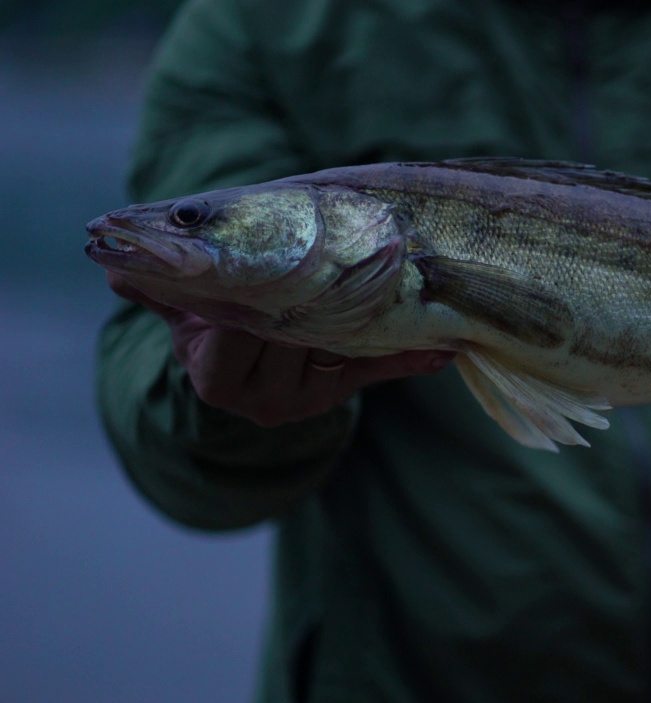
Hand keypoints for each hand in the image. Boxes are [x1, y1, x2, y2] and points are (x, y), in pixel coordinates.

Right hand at [106, 271, 454, 426]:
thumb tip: (109, 269)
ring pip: (342, 348)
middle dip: (324, 299)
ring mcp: (303, 398)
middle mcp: (259, 394)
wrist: (240, 365)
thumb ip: (155, 288)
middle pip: (296, 337)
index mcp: (215, 371)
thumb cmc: (208, 319)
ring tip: (420, 285)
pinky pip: (379, 371)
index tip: (279, 273)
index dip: (257, 307)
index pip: (239, 335)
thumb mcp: (180, 307)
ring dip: (382, 319)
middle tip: (364, 259)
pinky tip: (445, 348)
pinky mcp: (339, 391)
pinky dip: (412, 356)